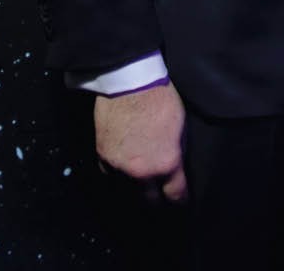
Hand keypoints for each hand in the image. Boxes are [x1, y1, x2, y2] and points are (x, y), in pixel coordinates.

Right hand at [94, 80, 187, 203]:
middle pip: (149, 200)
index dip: (180, 199)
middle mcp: (142, 172)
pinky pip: (110, 175)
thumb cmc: (161, 97)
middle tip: (160, 197)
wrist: (129, 83)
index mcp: (166, 164)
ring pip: (127, 190)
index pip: (175, 194)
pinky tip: (122, 170)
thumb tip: (176, 163)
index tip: (180, 200)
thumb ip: (177, 150)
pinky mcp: (103, 156)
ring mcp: (119, 167)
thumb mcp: (181, 125)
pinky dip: (116, 175)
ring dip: (134, 189)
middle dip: (156, 200)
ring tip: (140, 185)